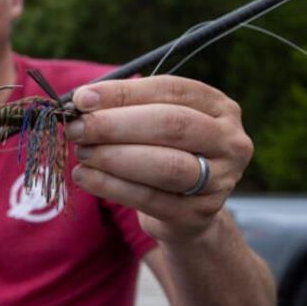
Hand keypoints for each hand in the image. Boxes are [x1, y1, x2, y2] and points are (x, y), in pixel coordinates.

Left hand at [66, 75, 252, 242]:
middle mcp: (229, 141)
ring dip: (113, 157)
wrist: (184, 210)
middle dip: (115, 125)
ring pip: (165, 166)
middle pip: (171, 125)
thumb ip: (124, 109)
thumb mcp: (151, 124)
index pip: (171, 90)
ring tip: (82, 153)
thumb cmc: (162, 152)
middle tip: (77, 129)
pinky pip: (150, 199)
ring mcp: (220, 181)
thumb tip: (81, 101)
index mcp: (219, 107)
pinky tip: (85, 176)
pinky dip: (111, 186)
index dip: (123, 93)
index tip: (82, 98)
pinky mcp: (198, 215)